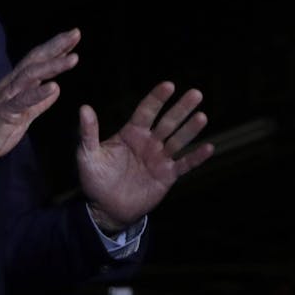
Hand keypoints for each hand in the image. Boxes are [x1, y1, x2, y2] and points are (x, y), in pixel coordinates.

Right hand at [0, 29, 80, 172]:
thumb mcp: (23, 116)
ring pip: (30, 75)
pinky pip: (23, 101)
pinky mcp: (3, 113)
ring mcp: (6, 97)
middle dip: (56, 46)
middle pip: (35, 61)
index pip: (37, 62)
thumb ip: (39, 102)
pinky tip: (54, 87)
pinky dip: (39, 93)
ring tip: (73, 58)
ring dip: (53, 65)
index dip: (55, 49)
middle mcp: (11, 85)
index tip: (73, 37)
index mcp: (16, 86)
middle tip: (75, 33)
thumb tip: (56, 88)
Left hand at [78, 82, 214, 231]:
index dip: (157, 98)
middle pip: (168, 122)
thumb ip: (88, 133)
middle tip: (196, 94)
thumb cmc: (95, 180)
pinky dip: (196, 157)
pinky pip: (185, 165)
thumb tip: (84, 108)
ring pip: (178, 140)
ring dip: (190, 129)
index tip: (169, 85)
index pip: (146, 111)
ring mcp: (160, 158)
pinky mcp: (167, 176)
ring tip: (202, 116)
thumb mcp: (87, 155)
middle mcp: (149, 142)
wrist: (106, 209)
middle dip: (181, 108)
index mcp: (131, 133)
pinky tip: (210, 147)